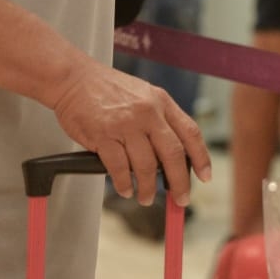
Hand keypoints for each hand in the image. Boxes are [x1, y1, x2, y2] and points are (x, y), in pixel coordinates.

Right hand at [50, 62, 211, 206]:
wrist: (74, 78)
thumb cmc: (108, 89)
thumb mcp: (144, 95)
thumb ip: (160, 120)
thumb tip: (173, 157)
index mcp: (162, 102)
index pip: (190, 133)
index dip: (201, 158)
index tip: (205, 177)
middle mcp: (147, 112)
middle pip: (173, 154)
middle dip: (180, 182)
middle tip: (180, 199)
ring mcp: (125, 124)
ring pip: (146, 166)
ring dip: (148, 188)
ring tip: (145, 197)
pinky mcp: (103, 135)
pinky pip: (119, 169)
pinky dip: (124, 184)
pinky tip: (125, 188)